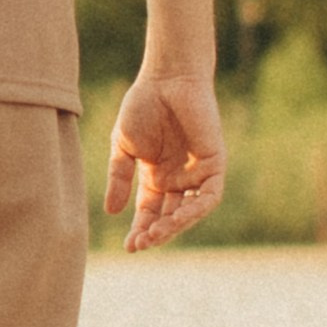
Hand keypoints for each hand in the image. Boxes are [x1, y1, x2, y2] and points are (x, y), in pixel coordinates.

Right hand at [105, 72, 225, 251]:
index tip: (129, 247)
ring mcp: (196, 172)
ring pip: (189, 211)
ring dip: (174, 226)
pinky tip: (178, 218)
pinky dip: (196, 209)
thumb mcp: (124, 147)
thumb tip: (112, 212)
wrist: (166, 79)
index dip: (140, 230)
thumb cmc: (142, 106)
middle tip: (141, 243)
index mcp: (155, 176)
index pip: (149, 212)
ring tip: (156, 234)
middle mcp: (177, 179)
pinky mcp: (213, 163)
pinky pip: (209, 195)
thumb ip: (119, 177)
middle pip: (168, 217)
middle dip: (156, 232)